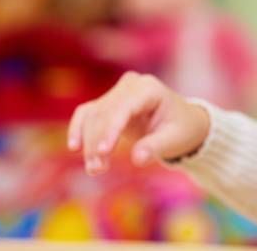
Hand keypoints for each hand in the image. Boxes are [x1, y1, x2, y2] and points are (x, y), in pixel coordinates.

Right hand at [67, 71, 209, 173]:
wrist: (182, 122)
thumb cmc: (181, 129)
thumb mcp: (174, 139)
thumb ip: (155, 147)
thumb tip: (137, 159)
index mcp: (149, 88)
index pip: (123, 107)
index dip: (111, 129)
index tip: (104, 152)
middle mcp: (130, 85)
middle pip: (104, 113)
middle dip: (97, 142)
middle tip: (97, 170)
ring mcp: (117, 92)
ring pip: (93, 116)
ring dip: (89, 143)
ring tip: (94, 169)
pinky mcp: (107, 104)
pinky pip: (87, 114)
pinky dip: (78, 129)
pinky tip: (75, 147)